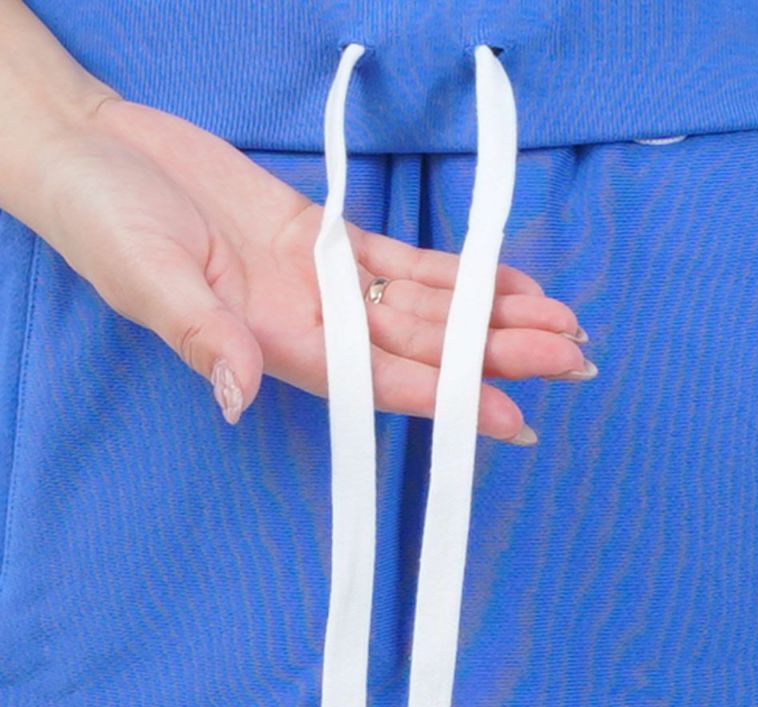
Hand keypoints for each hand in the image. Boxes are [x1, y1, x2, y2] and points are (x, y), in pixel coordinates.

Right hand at [33, 95, 593, 441]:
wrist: (98, 154)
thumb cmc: (106, 219)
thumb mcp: (145, 276)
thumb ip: (198, 333)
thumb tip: (236, 394)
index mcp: (273, 344)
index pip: (380, 383)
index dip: (448, 399)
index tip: (512, 415)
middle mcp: (311, 323)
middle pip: (422, 348)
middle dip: (496, 355)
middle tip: (572, 360)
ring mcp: (321, 282)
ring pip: (424, 308)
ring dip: (490, 317)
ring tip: (559, 324)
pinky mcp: (321, 239)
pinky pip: (402, 263)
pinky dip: (452, 273)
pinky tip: (501, 282)